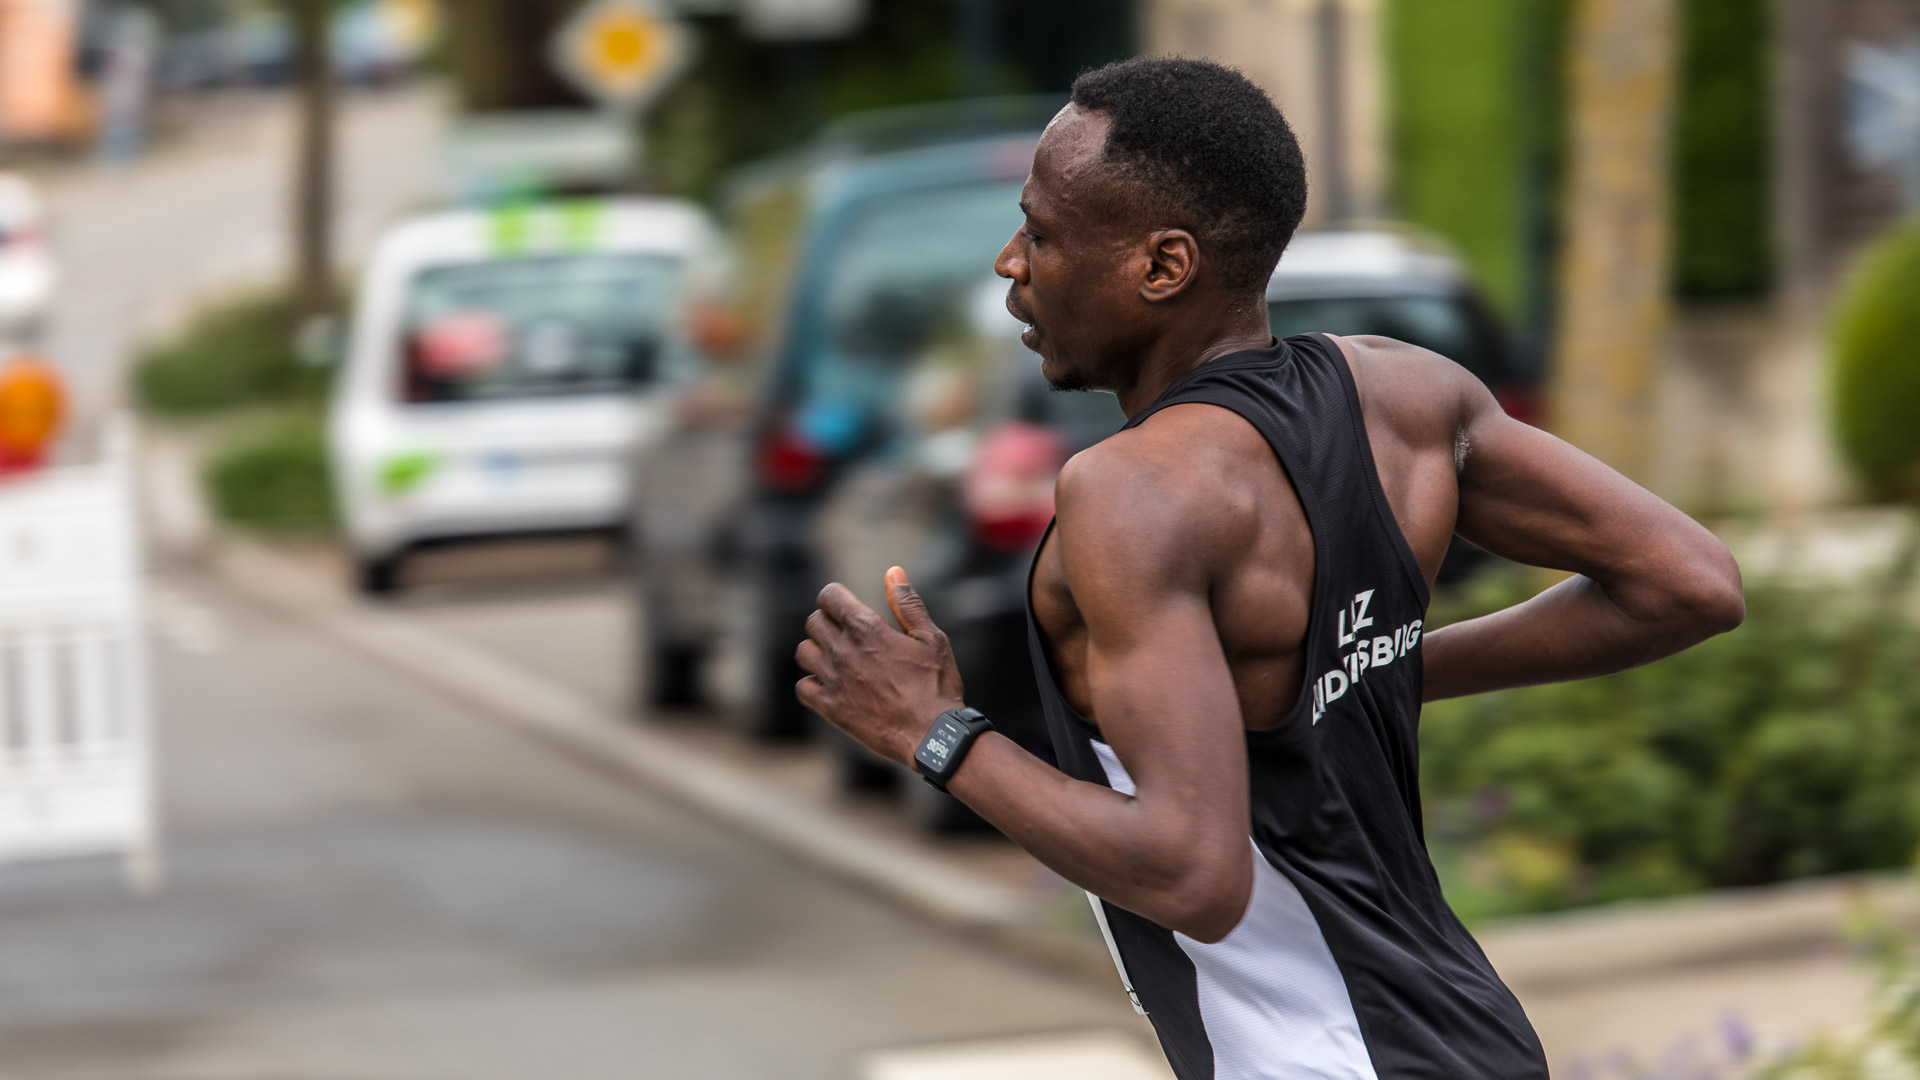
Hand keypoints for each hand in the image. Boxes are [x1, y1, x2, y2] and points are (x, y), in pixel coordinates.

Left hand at [795, 567, 965, 766]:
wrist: (932, 734)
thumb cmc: (936, 684)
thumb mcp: (931, 638)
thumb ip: (907, 604)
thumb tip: (893, 572)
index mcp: (866, 628)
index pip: (828, 596)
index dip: (836, 597)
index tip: (846, 606)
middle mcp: (842, 650)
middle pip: (814, 622)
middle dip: (828, 621)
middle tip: (848, 634)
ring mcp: (833, 680)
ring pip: (804, 652)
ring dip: (817, 650)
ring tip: (838, 658)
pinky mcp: (830, 708)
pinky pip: (803, 687)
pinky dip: (812, 683)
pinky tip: (832, 684)